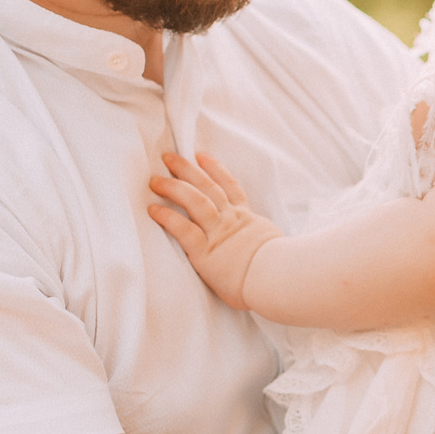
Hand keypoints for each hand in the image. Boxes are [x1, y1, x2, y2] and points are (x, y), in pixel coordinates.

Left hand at [147, 151, 280, 310]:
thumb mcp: (275, 248)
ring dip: (173, 188)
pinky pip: (183, 229)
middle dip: (187, 170)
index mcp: (248, 220)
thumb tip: (264, 249)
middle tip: (169, 157)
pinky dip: (167, 217)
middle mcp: (231, 220)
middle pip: (208, 187)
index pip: (231, 188)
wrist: (278, 277)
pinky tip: (153, 210)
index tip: (201, 156)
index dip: (215, 169)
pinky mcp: (205, 251)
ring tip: (155, 180)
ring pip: (194, 201)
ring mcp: (218, 233)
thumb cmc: (281, 270)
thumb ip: (262, 243)